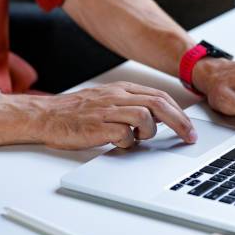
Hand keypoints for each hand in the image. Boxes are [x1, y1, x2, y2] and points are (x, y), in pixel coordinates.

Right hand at [36, 82, 195, 149]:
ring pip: (144, 116)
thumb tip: (157, 118)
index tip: (189, 127)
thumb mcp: (108, 101)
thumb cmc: (77, 112)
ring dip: (149, 131)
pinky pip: (124, 134)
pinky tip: (120, 144)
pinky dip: (128, 142)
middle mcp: (117, 97)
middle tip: (189, 137)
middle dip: (179, 122)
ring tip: (138, 138)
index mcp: (122, 89)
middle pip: (158, 104)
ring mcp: (107, 110)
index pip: (159, 96)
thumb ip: (132, 105)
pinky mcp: (98, 126)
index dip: (179, 113)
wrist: (46, 116)